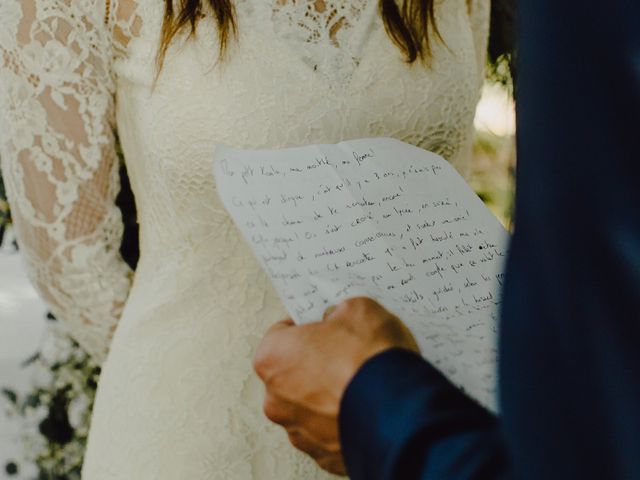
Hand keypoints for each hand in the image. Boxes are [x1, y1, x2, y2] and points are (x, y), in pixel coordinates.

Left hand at [253, 297, 419, 474]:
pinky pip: (330, 430)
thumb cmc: (370, 358)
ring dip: (328, 395)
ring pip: (310, 406)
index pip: (281, 334)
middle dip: (316, 363)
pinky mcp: (324, 455)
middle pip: (292, 373)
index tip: (325, 326)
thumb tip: (340, 318)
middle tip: (346, 353)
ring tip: (360, 382)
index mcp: (272, 358)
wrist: (400, 411)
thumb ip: (339, 312)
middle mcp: (276, 399)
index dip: (306, 327)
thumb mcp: (358, 309)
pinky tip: (365, 407)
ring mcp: (299, 431)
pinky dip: (343, 420)